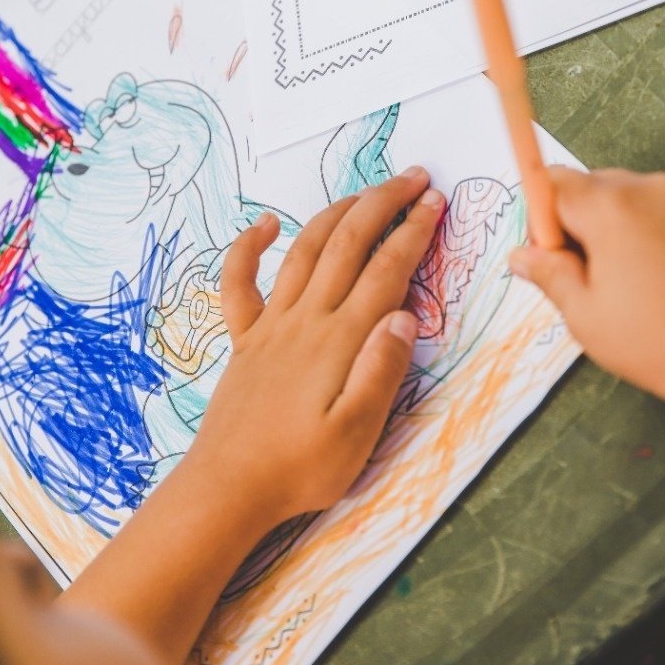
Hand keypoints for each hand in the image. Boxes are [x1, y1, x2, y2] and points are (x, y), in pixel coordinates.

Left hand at [189, 169, 444, 529]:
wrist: (228, 487)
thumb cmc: (301, 467)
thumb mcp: (357, 432)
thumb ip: (382, 370)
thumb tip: (405, 314)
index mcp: (340, 339)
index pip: (386, 270)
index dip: (413, 232)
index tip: (435, 201)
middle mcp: (306, 320)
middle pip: (348, 244)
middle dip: (382, 204)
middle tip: (413, 177)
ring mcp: (271, 325)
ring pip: (305, 251)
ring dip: (336, 213)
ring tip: (364, 192)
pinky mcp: (245, 340)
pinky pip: (240, 283)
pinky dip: (248, 247)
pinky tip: (262, 224)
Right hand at [509, 168, 664, 413]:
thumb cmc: (653, 340)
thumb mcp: (585, 314)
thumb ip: (548, 274)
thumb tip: (521, 256)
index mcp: (611, 206)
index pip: (554, 183)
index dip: (541, 219)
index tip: (549, 259)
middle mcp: (648, 188)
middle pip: (590, 185)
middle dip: (576, 222)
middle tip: (583, 277)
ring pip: (625, 197)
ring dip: (611, 226)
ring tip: (625, 283)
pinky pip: (657, 209)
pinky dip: (644, 231)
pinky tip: (655, 279)